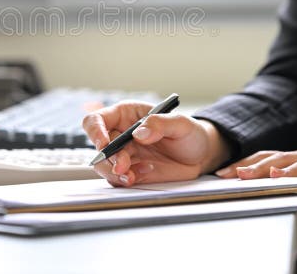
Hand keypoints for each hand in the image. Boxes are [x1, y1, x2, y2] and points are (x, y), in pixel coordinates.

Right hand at [82, 101, 230, 186]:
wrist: (200, 156)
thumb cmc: (189, 133)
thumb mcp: (181, 123)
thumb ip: (160, 123)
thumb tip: (139, 133)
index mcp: (126, 115)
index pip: (97, 119)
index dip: (95, 131)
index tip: (104, 144)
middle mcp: (120, 134)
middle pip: (99, 147)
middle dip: (108, 159)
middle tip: (123, 167)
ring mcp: (125, 155)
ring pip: (104, 166)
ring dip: (115, 173)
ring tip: (133, 176)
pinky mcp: (131, 172)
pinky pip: (118, 179)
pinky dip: (126, 180)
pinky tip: (144, 174)